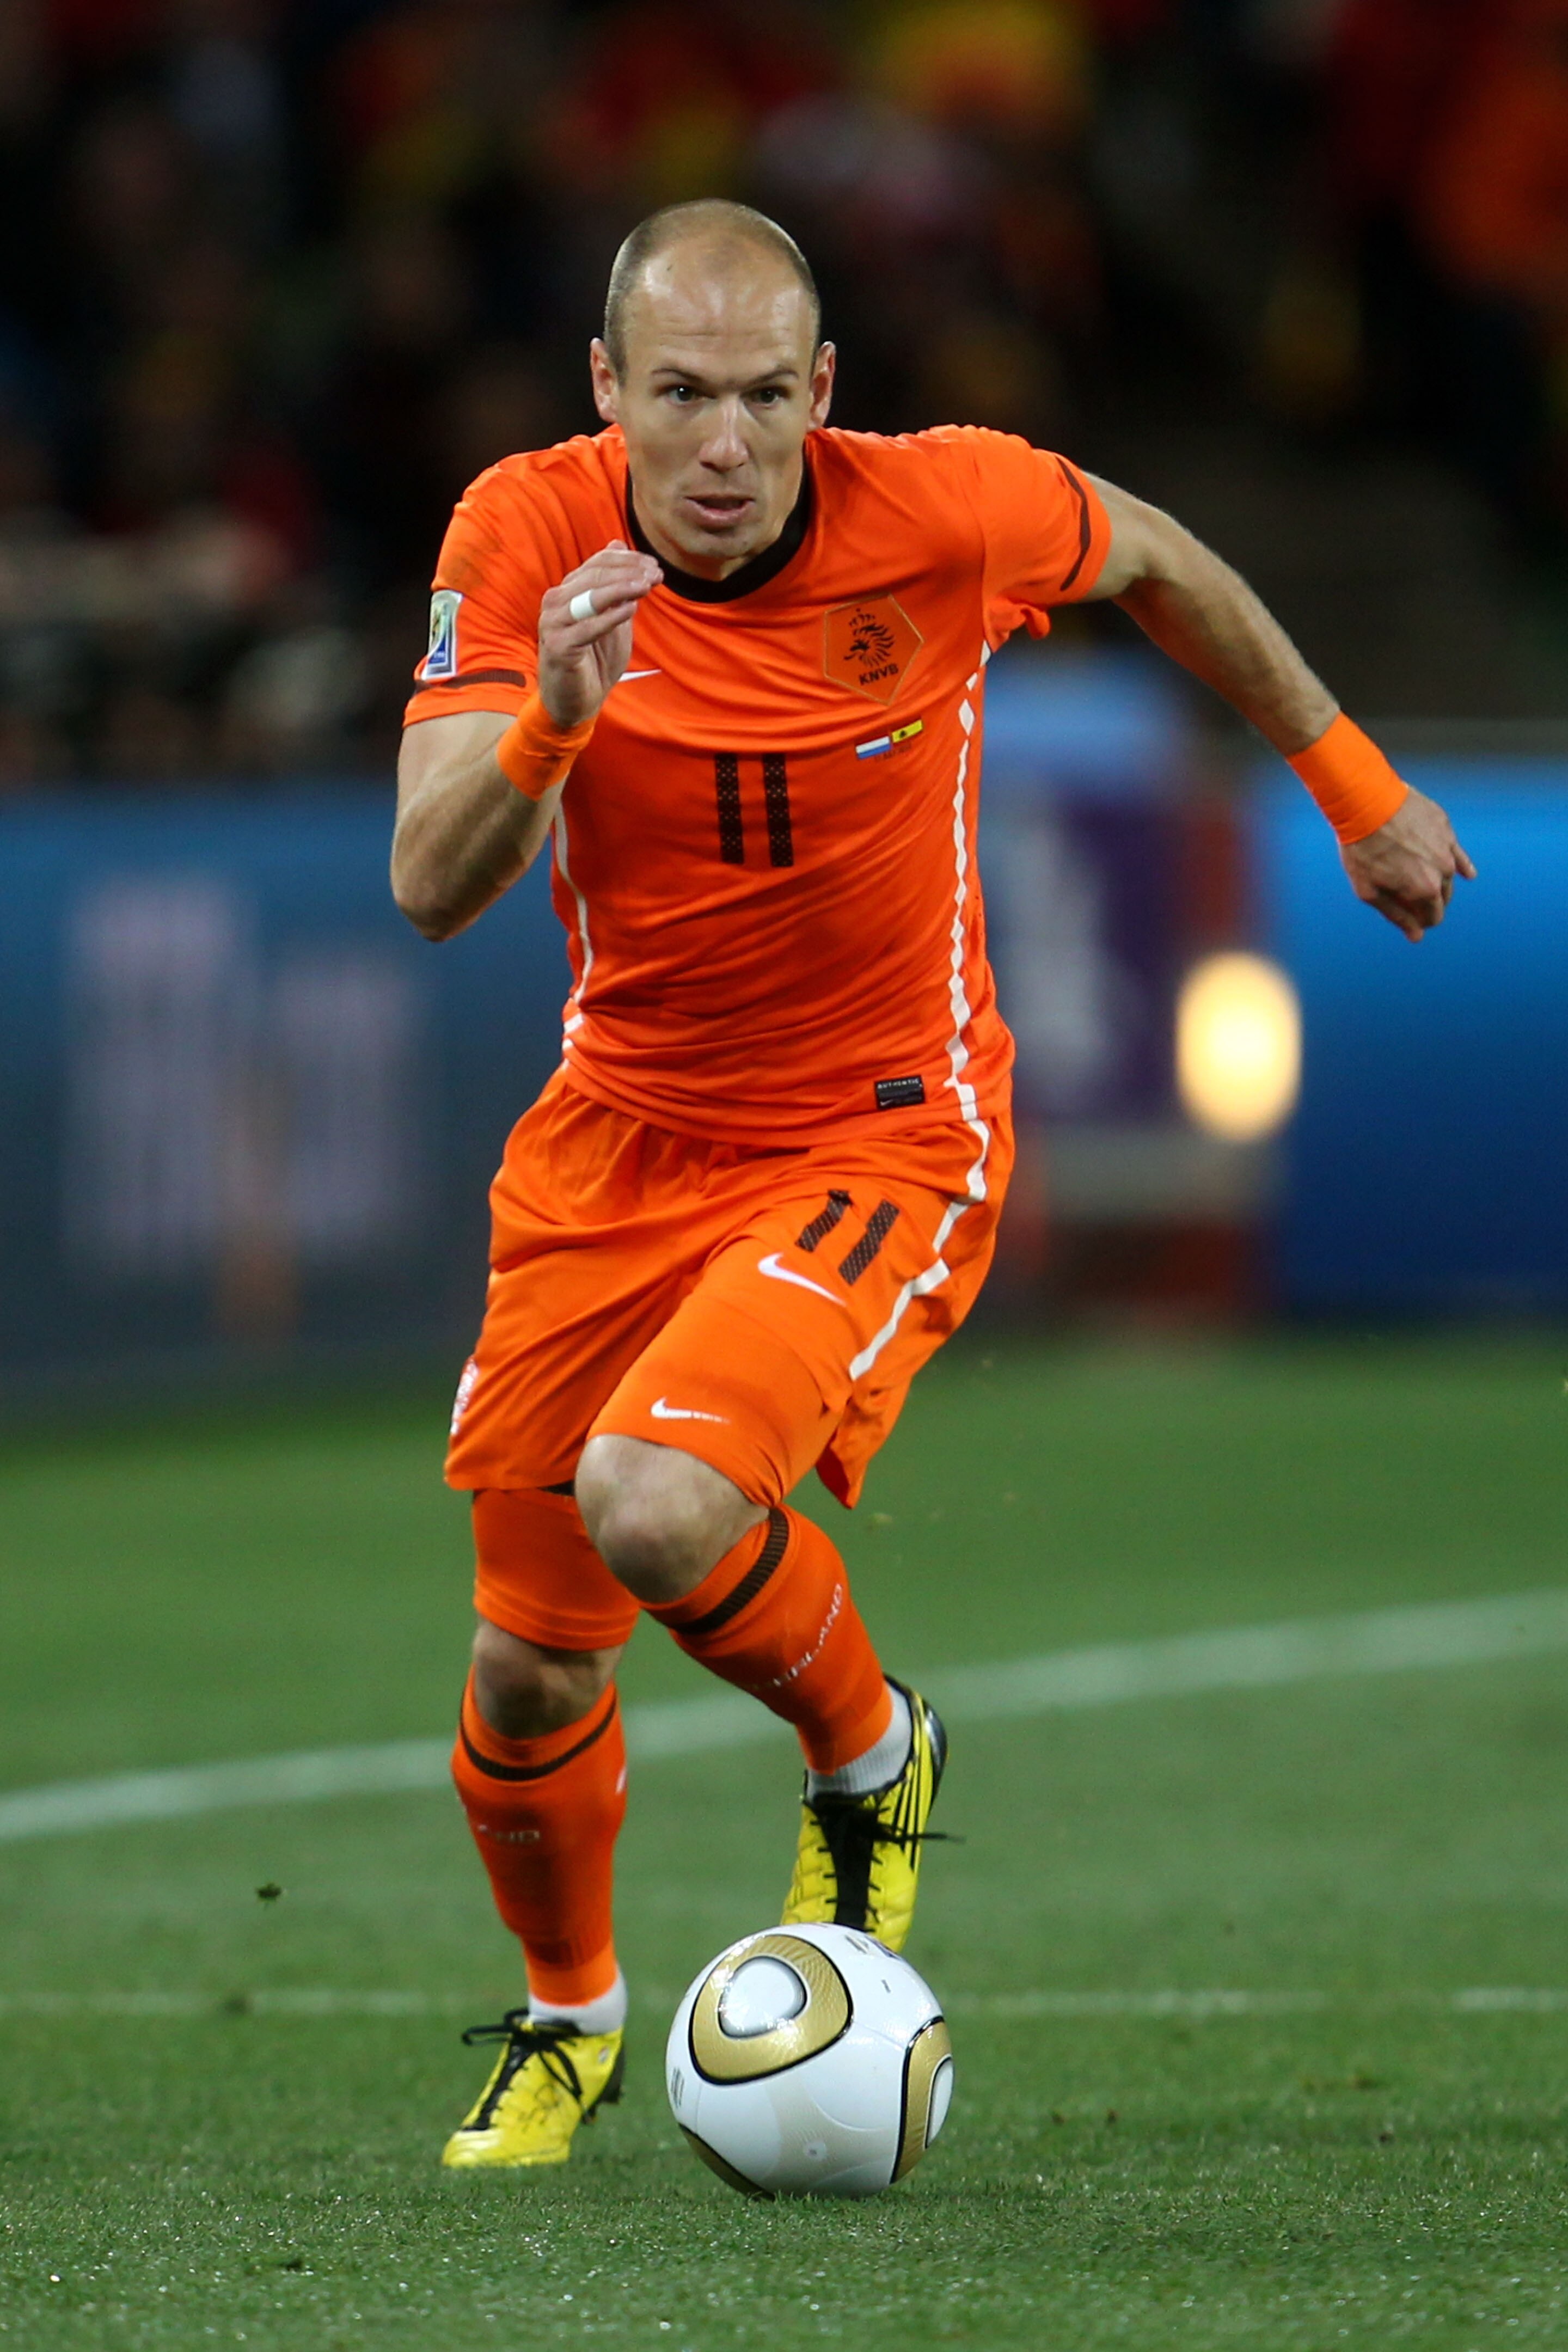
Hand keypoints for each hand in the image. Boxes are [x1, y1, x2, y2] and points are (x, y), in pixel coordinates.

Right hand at [537, 540, 660, 728]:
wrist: (577, 701)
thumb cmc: (595, 660)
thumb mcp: (612, 618)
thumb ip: (616, 587)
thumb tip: (619, 543)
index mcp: (569, 590)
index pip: (599, 563)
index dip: (629, 561)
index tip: (655, 566)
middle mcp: (556, 601)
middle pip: (596, 575)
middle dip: (629, 572)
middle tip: (656, 574)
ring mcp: (553, 623)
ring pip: (590, 596)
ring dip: (622, 588)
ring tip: (647, 585)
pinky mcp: (556, 646)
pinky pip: (587, 627)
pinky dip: (609, 617)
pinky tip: (631, 609)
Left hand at [1340, 786, 1475, 941]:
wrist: (1367, 802)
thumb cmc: (1362, 848)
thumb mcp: (1369, 890)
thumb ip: (1396, 915)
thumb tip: (1417, 937)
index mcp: (1426, 889)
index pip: (1434, 916)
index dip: (1423, 922)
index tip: (1415, 922)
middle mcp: (1443, 870)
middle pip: (1443, 896)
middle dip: (1430, 903)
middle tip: (1415, 903)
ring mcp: (1447, 846)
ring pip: (1450, 874)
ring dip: (1440, 882)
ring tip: (1430, 885)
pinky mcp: (1444, 826)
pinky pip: (1457, 851)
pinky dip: (1462, 864)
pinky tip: (1467, 873)